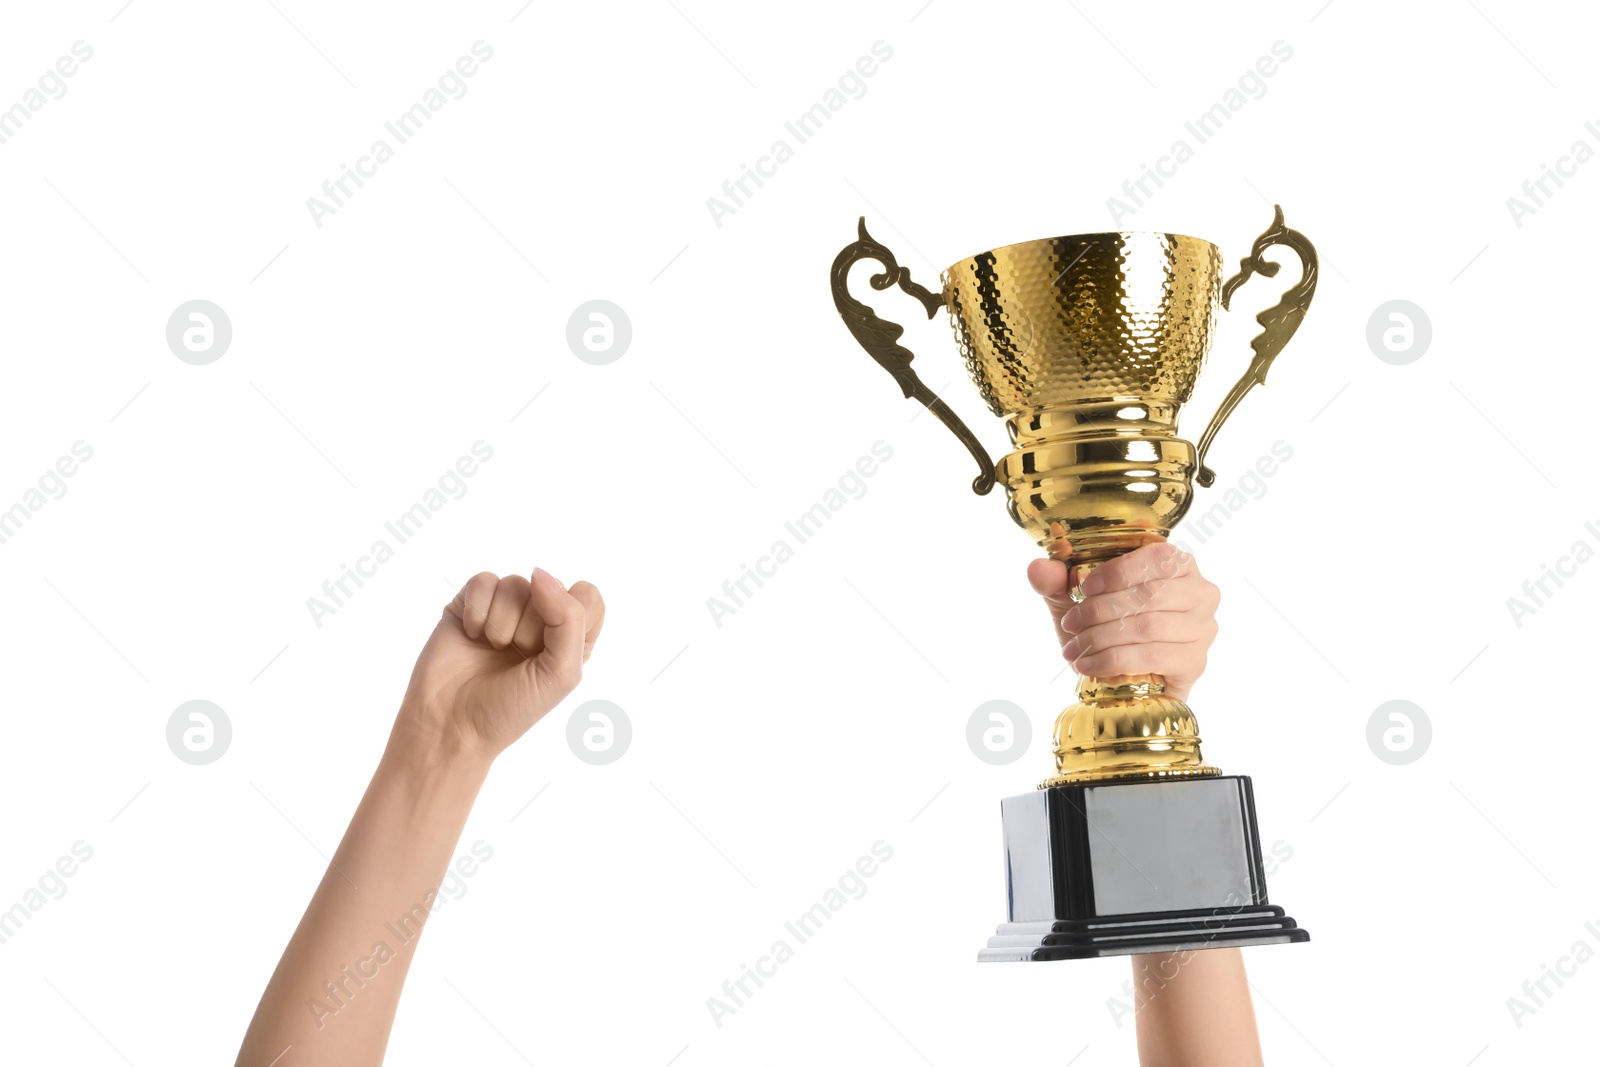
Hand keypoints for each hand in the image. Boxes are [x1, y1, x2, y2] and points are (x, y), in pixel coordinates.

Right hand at [396, 568, 604, 762]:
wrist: (452, 725)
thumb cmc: (511, 708)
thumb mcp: (561, 672)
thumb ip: (568, 618)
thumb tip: (540, 573)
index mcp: (569, 637)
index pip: (588, 597)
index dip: (571, 615)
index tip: (551, 647)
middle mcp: (539, 620)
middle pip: (550, 588)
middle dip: (531, 628)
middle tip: (515, 658)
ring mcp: (503, 610)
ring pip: (516, 583)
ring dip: (503, 622)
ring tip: (492, 649)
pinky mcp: (470, 605)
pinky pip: (484, 581)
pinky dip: (478, 610)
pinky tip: (471, 635)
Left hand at [1027, 543, 1218, 702]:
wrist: (1125, 673)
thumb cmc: (1107, 625)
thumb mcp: (1078, 599)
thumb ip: (1058, 580)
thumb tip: (1037, 568)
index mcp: (1178, 564)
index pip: (1158, 557)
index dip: (1119, 571)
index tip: (1084, 588)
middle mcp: (1201, 592)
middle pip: (1150, 595)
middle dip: (1101, 610)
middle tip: (1070, 624)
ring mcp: (1203, 628)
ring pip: (1150, 626)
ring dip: (1103, 637)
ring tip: (1075, 647)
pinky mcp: (1196, 662)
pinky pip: (1154, 657)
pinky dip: (1113, 661)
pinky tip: (1088, 665)